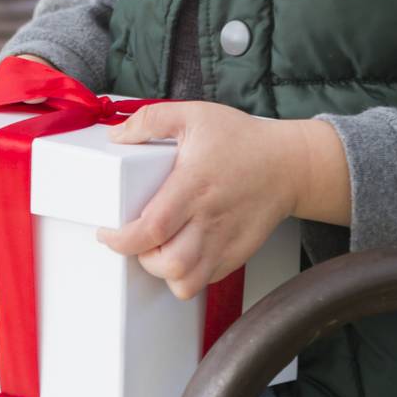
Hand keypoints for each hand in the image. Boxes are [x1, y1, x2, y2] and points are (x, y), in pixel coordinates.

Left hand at [95, 101, 305, 300]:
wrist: (289, 163)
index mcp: (193, 185)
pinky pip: (207, 281)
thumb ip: (150, 120)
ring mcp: (225, 241)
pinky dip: (188, 275)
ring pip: (187, 282)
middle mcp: (209, 219)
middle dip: (141, 260)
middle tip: (135, 241)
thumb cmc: (242, 140)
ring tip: (157, 251)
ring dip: (164, 273)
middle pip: (169, 264)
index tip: (108, 233)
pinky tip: (181, 252)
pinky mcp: (237, 253)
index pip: (152, 228)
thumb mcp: (194, 114)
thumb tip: (117, 135)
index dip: (122, 239)